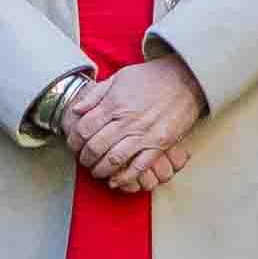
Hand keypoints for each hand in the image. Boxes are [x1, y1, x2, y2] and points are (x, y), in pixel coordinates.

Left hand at [65, 59, 207, 198]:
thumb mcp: (119, 77)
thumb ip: (95, 95)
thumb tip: (76, 110)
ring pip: (114, 160)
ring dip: (101, 170)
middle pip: (95, 146)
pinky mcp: (159, 144)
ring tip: (97, 171)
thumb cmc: (151, 78)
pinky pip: (138, 166)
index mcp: (114, 104)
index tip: (73, 145)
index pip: (84, 128)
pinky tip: (115, 181)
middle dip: (85, 158)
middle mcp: (126, 121)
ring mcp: (143, 134)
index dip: (74, 140)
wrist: (184, 79)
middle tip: (83, 160)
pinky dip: (124, 177)